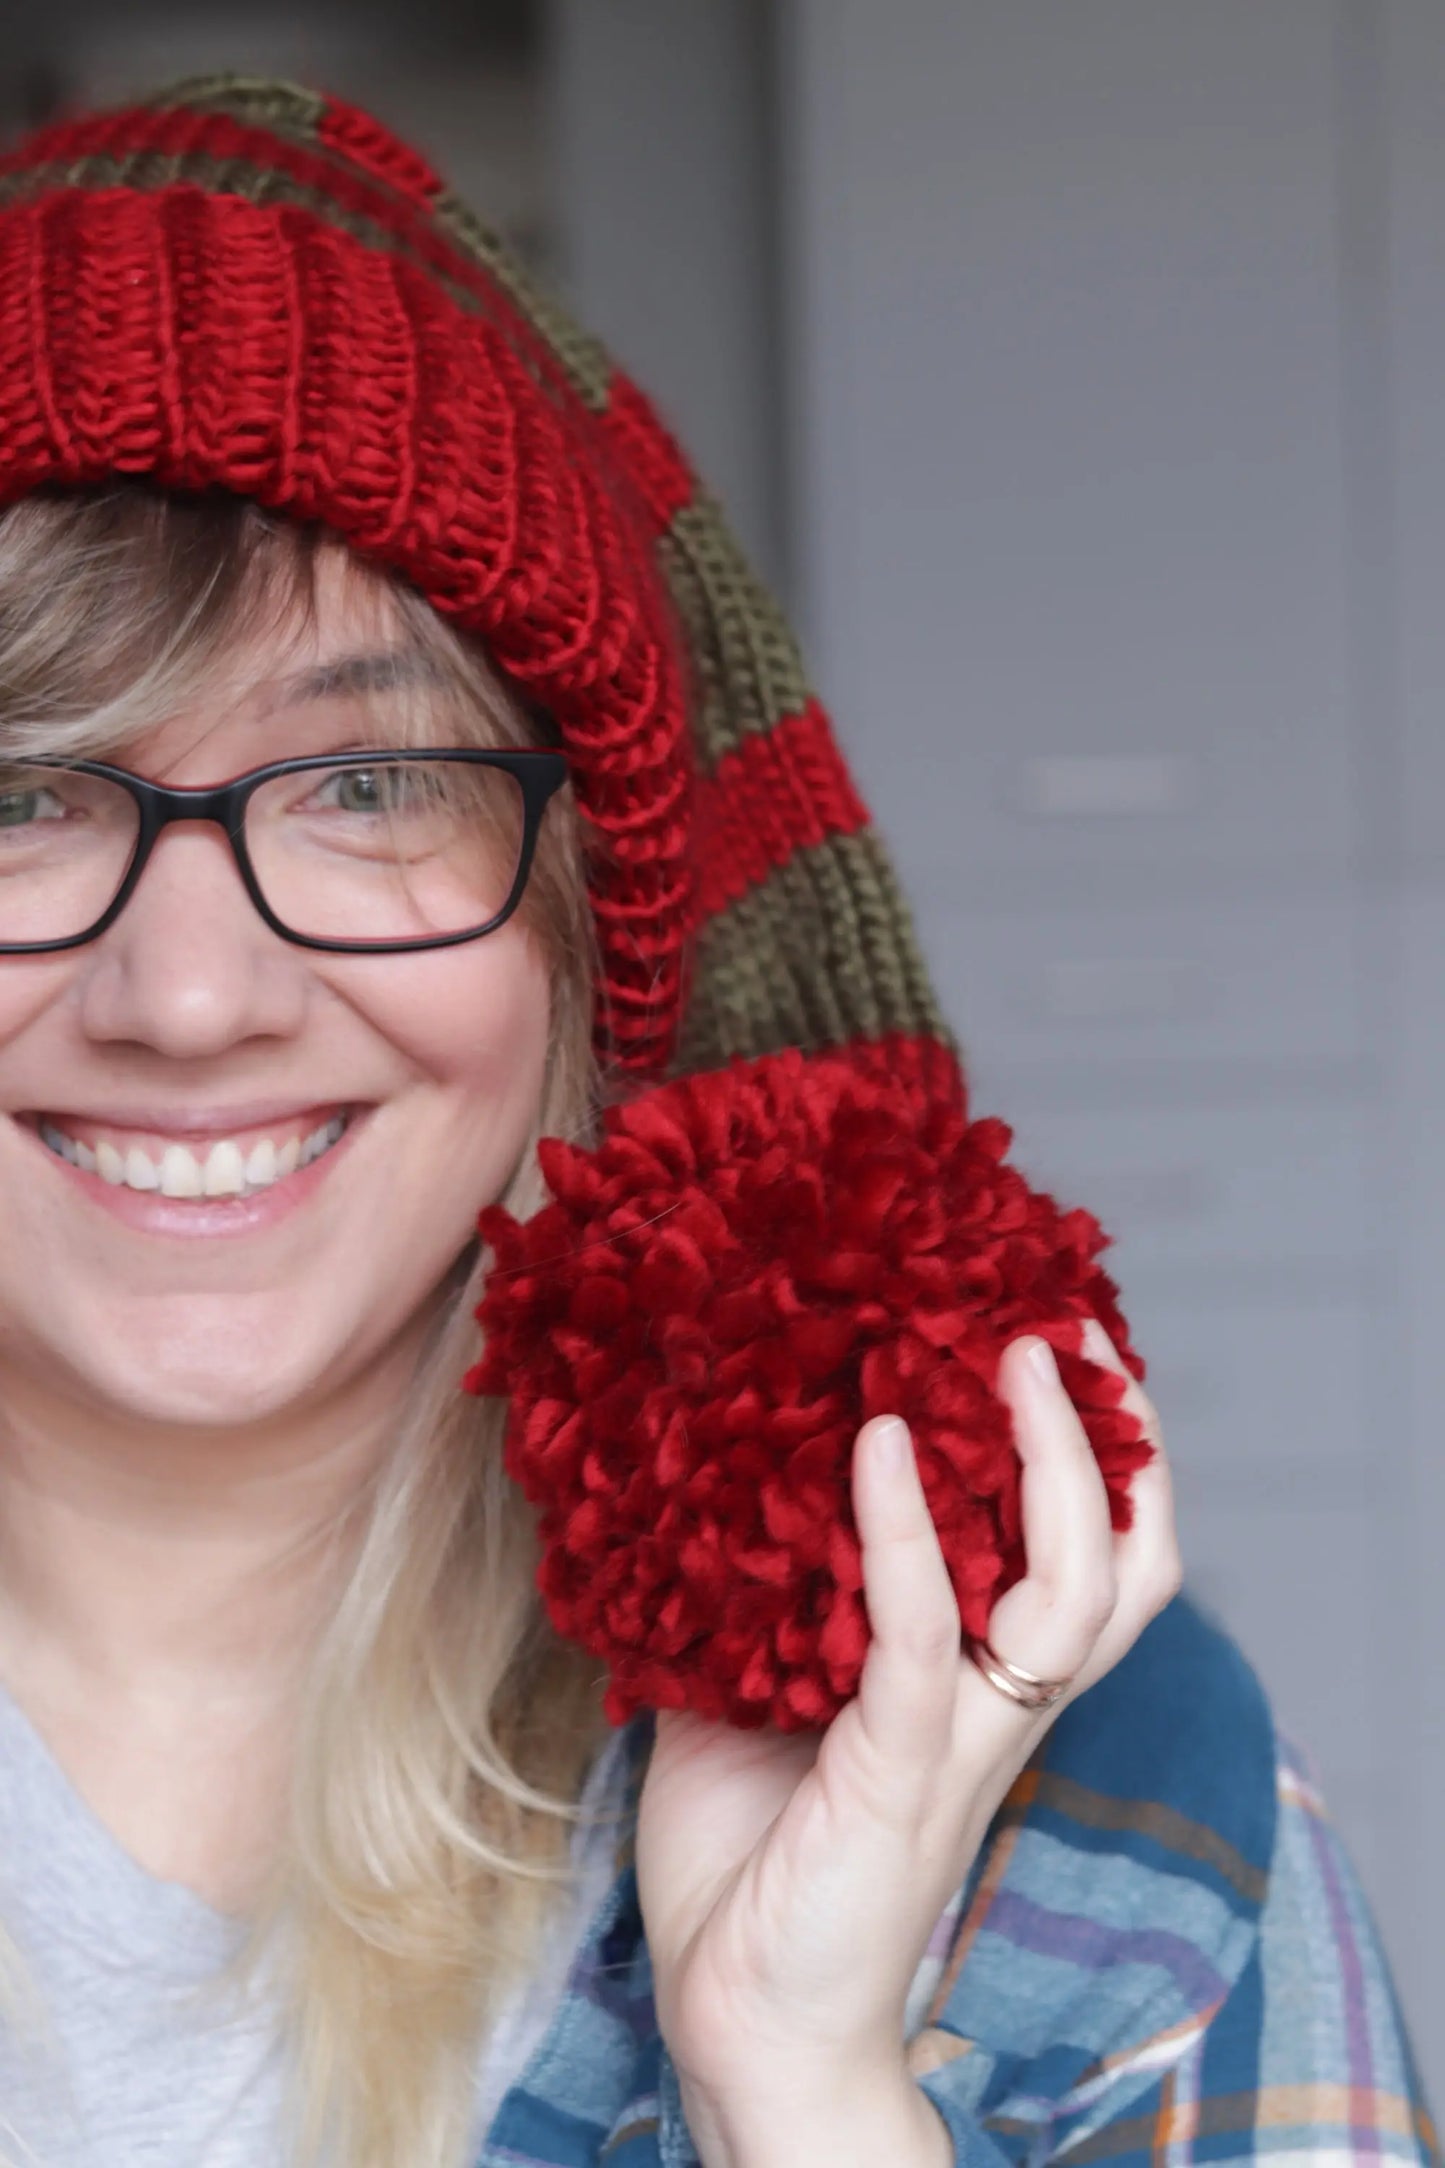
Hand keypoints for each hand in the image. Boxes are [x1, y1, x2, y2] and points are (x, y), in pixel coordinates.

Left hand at [634, 1324, 1181, 2156]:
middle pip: (1120, 1563)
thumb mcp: (751, 1699)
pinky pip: (923, 1637)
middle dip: (1115, 1441)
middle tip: (1062, 1326)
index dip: (1098, 1459)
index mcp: (977, 1691)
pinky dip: (903, 1535)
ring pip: (1070, 1590)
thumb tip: (707, 1486)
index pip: (1086, 1562)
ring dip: (1052, 1464)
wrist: (740, 2023)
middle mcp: (997, 1711)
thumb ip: (758, 1604)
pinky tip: (876, 1449)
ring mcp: (960, 1741)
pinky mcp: (897, 1774)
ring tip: (1007, 1356)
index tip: (1054, 1346)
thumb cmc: (752, 1865)